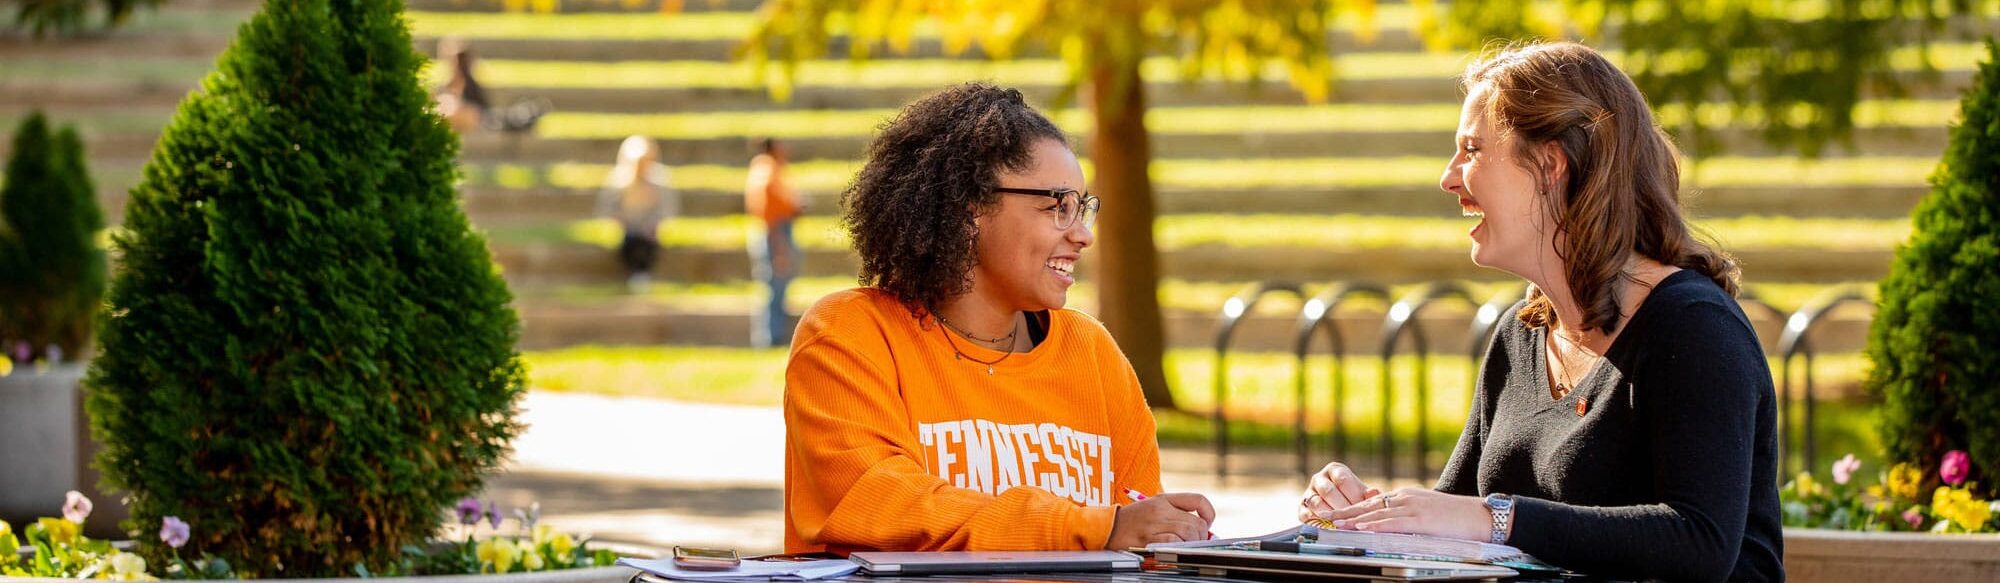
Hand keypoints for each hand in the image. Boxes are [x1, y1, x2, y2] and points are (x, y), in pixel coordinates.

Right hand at [1104, 492, 1214, 548]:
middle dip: (1201, 536)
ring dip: (1191, 544)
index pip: (1198, 500)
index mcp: (1163, 500)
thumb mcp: (1152, 509)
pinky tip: (1172, 551)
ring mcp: (1154, 524)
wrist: (1105, 528)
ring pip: (1189, 533)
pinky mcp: (1147, 539)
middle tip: (1194, 543)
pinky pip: (1173, 542)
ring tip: (1183, 548)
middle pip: (1197, 522)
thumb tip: (1203, 530)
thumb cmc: (1131, 522)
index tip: (1207, 525)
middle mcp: (1160, 510)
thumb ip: (1175, 515)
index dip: (1209, 514)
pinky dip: (1178, 548)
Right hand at [1299, 462, 1378, 522]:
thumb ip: (1367, 494)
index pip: (1342, 479)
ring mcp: (1308, 493)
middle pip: (1328, 491)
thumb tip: (1374, 492)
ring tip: (1342, 524)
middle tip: (1353, 519)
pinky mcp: (1302, 508)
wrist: (1336, 509)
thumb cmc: (1352, 499)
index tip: (1363, 508)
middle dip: (1342, 507)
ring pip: (1316, 503)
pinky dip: (1318, 522)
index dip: (1353, 495)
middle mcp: (1319, 479)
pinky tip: (1329, 528)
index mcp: (1335, 470)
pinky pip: (1307, 514)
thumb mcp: (1361, 494)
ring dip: (1330, 515)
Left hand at [1319, 487, 1491, 541]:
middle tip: (1324, 515)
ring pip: (1377, 513)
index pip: (1373, 502)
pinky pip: (1393, 522)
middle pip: (1369, 505)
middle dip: (1345, 511)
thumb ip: (1409, 516)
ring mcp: (1413, 508)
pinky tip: (1361, 527)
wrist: (1481, 517)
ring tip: (1335, 524)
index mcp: (1407, 496)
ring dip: (1353, 519)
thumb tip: (1392, 525)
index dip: (1353, 508)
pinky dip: (1375, 525)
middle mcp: (1406, 498)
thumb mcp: (1428, 513)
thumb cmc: (1457, 518)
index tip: (1336, 513)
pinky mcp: (1422, 520)